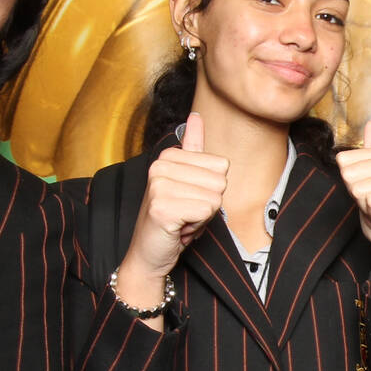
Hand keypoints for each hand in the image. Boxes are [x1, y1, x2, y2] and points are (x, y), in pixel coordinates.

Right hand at [118, 112, 228, 282]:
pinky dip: (197, 226)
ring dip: (202, 217)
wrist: (149, 254)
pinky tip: (179, 229)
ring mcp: (159, 186)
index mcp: (168, 156)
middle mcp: (161, 166)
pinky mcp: (162, 207)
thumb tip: (196, 116)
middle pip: (220, 181)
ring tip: (181, 220)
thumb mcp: (186, 181)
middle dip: (208, 204)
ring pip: (215, 198)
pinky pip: (206, 211)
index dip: (211, 189)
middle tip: (185, 213)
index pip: (221, 166)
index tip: (188, 199)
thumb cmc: (172, 220)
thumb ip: (193, 148)